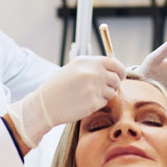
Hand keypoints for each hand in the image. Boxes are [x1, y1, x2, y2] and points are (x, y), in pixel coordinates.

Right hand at [6, 56, 125, 146]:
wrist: (45, 105)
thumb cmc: (58, 87)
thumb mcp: (74, 69)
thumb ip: (92, 67)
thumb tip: (112, 69)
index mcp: (87, 62)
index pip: (114, 63)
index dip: (120, 70)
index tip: (120, 75)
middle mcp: (92, 72)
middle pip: (116, 78)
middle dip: (113, 84)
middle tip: (104, 88)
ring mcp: (94, 87)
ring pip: (111, 92)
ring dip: (104, 94)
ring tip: (87, 95)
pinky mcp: (94, 102)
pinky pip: (104, 102)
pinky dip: (97, 103)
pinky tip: (84, 102)